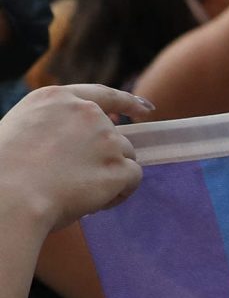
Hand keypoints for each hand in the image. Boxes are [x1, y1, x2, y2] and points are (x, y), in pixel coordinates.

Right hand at [0, 85, 151, 232]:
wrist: (10, 193)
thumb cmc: (5, 169)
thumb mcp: (23, 129)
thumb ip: (55, 127)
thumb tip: (80, 143)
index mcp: (56, 98)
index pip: (101, 95)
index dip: (126, 102)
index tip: (145, 108)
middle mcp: (86, 112)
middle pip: (115, 135)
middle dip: (105, 157)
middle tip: (77, 179)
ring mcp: (106, 139)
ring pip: (126, 157)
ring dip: (112, 175)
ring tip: (80, 193)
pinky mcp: (119, 166)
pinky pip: (133, 179)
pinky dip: (120, 193)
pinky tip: (96, 203)